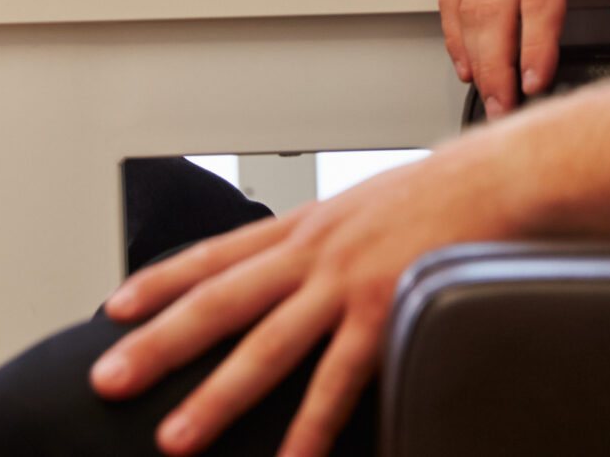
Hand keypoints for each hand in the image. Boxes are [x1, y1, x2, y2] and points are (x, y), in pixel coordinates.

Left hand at [93, 140, 520, 456]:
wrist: (501, 178)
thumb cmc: (440, 196)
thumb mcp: (363, 205)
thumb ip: (322, 239)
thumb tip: (292, 266)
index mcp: (305, 225)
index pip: (216, 253)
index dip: (160, 281)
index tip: (114, 308)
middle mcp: (315, 252)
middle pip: (220, 301)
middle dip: (160, 343)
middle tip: (109, 378)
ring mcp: (347, 285)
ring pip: (268, 347)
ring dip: (217, 396)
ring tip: (176, 437)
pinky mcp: (387, 313)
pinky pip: (341, 380)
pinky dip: (312, 426)